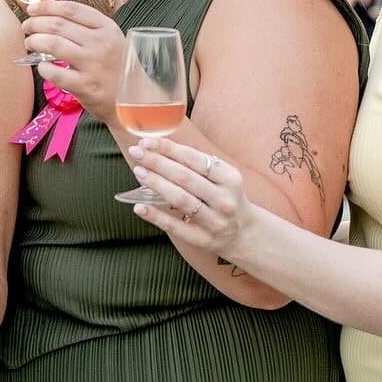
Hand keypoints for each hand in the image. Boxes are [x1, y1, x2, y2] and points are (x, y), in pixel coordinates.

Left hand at [22, 0, 126, 122]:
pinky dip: (43, 68)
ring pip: (53, 44)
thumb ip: (87, 28)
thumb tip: (51, 16)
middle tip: (27, 27)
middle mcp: (100, 43)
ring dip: (35, 41)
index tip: (32, 9)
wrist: (136, 99)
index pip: (71, 9)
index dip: (46, 7)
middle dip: (35, 23)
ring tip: (30, 43)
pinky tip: (42, 68)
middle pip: (58, 25)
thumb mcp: (111, 40)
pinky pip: (55, 73)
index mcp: (106, 27)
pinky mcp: (85, 86)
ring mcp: (93, 65)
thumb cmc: (117, 67)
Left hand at [126, 136, 257, 258]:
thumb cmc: (225, 198)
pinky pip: (175, 227)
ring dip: (156, 184)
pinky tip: (140, 207)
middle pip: (185, 177)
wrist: (245, 233)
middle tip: (136, 152)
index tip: (147, 142)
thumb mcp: (222, 178)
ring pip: (181, 199)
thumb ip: (196, 165)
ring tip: (139, 172)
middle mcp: (223, 199)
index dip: (168, 149)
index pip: (194, 158)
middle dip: (157, 162)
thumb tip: (156, 149)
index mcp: (229, 178)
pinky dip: (156, 216)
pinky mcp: (203, 240)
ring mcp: (215, 221)